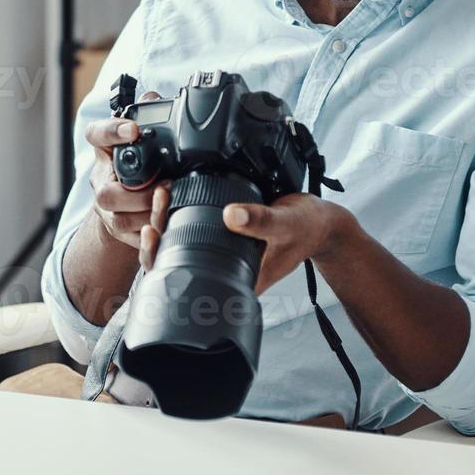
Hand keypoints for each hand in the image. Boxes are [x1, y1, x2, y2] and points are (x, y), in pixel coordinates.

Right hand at [84, 91, 168, 249]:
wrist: (128, 202)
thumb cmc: (138, 165)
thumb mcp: (143, 138)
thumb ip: (148, 116)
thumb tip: (154, 97)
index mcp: (106, 151)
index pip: (98, 135)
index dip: (113, 132)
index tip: (134, 129)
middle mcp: (102, 180)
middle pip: (106, 191)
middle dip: (137, 194)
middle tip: (167, 186)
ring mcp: (107, 209)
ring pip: (119, 219)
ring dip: (148, 214)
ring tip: (172, 205)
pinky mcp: (119, 231)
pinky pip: (132, 239)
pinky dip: (152, 236)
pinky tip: (169, 227)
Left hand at [140, 191, 356, 294]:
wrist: (320, 223)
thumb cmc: (306, 229)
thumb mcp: (286, 223)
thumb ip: (261, 220)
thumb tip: (231, 215)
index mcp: (233, 282)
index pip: (184, 279)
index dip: (160, 258)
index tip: (155, 229)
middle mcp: (221, 271)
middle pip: (173, 260)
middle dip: (158, 231)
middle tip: (159, 199)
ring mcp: (220, 255)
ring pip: (179, 244)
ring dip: (166, 218)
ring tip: (163, 192)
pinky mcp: (222, 237)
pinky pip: (192, 229)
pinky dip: (180, 212)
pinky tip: (175, 193)